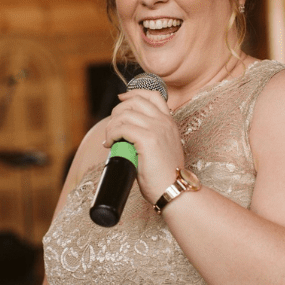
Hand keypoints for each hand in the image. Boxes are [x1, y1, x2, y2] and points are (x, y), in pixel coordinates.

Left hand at [104, 89, 184, 203]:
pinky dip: (111, 135)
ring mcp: (157, 128)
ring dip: (111, 126)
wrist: (174, 190)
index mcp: (169, 122)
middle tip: (111, 129)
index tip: (121, 99)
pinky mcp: (148, 139)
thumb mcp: (161, 148)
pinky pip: (121, 128)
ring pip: (125, 114)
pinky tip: (110, 145)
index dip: (133, 93)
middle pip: (134, 101)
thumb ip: (148, 135)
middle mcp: (164, 121)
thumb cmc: (164, 176)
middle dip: (117, 112)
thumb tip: (125, 132)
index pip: (152, 95)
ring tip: (110, 140)